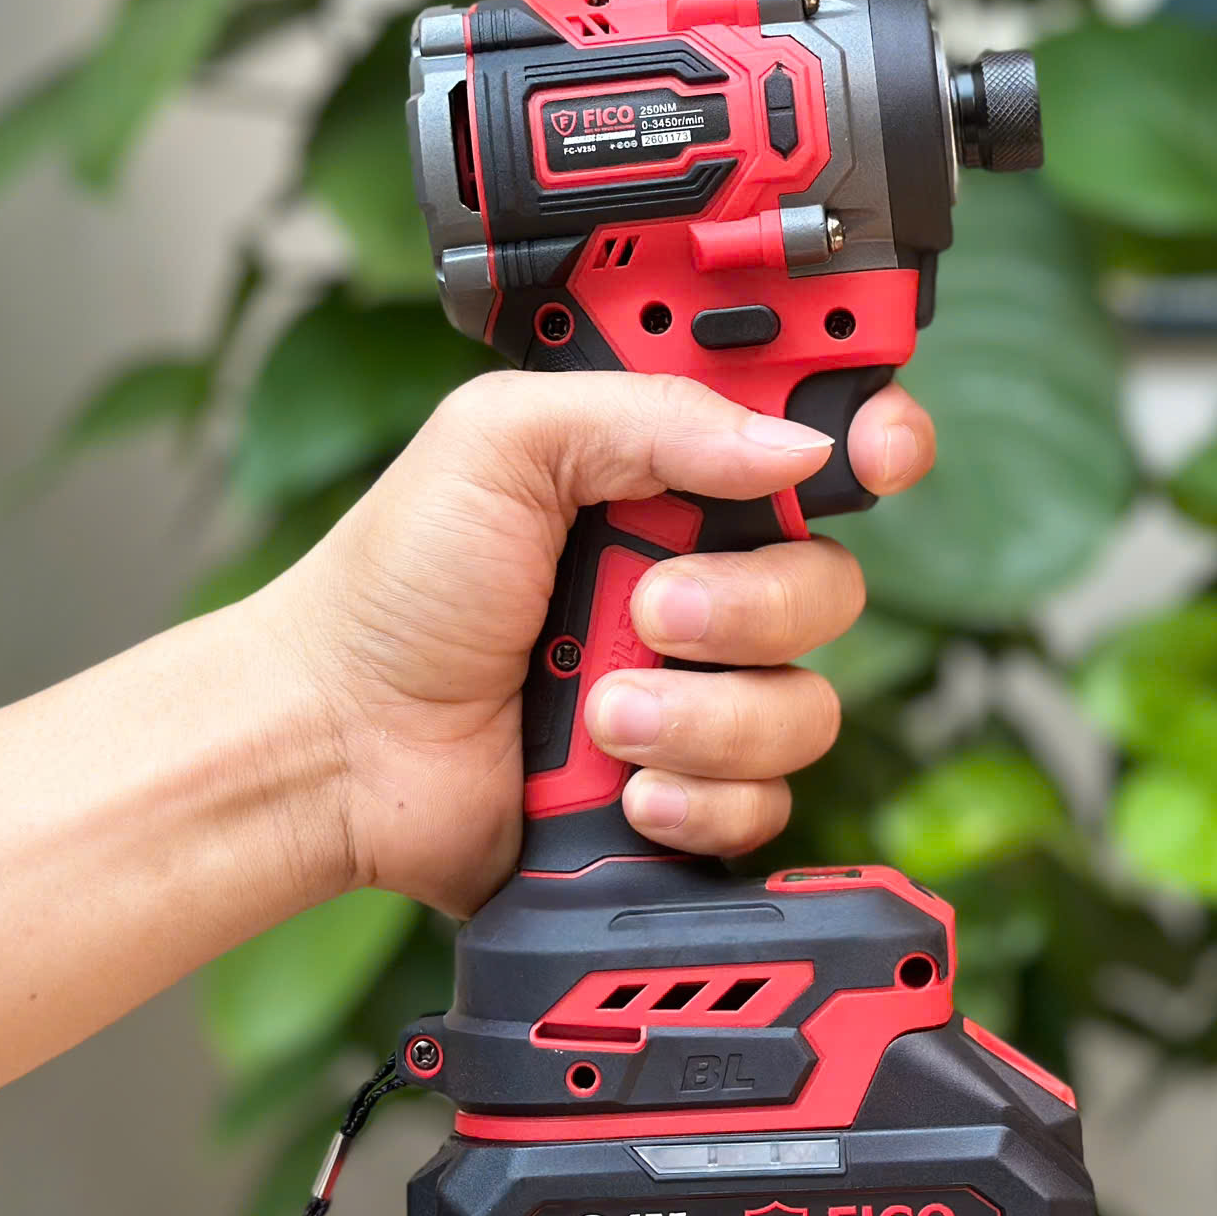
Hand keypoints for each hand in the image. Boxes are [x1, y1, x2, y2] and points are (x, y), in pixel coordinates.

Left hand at [252, 371, 935, 916]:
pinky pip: (771, 800)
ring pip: (808, 703)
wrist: (337, 745)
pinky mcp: (689, 786)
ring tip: (597, 714)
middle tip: (645, 611)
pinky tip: (621, 788)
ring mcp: (699, 689)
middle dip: (747, 605)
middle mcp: (701, 576)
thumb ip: (649, 414)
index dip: (872, 436)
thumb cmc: (396, 587)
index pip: (814, 436)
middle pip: (831, 579)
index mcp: (666, 473)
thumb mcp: (500, 442)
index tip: (879, 452)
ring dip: (701, 715)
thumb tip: (794, 447)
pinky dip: (696, 796)